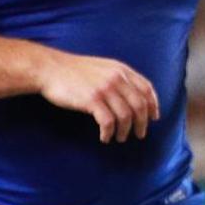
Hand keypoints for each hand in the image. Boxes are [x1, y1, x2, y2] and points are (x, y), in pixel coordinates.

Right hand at [40, 51, 158, 142]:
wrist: (50, 68)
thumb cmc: (74, 71)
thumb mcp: (102, 67)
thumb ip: (118, 77)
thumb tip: (132, 97)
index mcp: (121, 69)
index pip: (146, 88)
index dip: (153, 105)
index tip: (154, 117)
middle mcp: (116, 78)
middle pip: (139, 105)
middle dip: (142, 123)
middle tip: (139, 134)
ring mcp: (104, 89)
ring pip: (126, 116)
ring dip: (125, 131)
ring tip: (119, 137)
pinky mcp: (92, 100)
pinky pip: (108, 122)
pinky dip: (109, 133)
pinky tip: (105, 138)